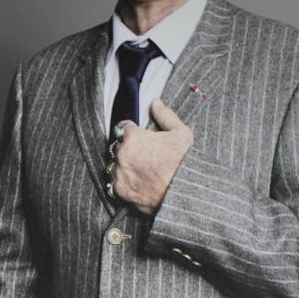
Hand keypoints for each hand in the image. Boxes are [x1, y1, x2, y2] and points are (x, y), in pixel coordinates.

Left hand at [109, 98, 193, 215]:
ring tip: (140, 169)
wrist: (184, 194)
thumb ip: (165, 115)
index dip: (132, 131)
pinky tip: (136, 181)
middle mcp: (122, 155)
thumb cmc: (184, 164)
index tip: (139, 137)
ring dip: (122, 165)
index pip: (122, 127)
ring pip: (114, 164)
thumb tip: (156, 103)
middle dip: (127, 148)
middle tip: (143, 155)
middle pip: (117, 146)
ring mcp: (119, 173)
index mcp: (133, 137)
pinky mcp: (119, 191)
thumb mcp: (181, 134)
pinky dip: (123, 181)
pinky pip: (115, 182)